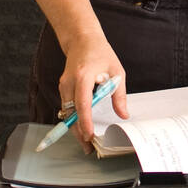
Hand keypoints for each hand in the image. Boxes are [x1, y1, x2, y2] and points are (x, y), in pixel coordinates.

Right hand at [58, 34, 128, 151]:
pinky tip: (81, 129)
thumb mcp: (117, 71)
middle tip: (89, 147)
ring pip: (67, 112)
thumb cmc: (101, 54)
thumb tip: (124, 114)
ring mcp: (64, 85)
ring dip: (75, 128)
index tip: (89, 135)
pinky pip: (67, 108)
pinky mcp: (63, 88)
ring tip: (86, 142)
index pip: (83, 102)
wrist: (82, 40)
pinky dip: (73, 119)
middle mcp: (69, 82)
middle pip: (71, 112)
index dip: (85, 121)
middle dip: (78, 131)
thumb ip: (119, 94)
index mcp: (83, 76)